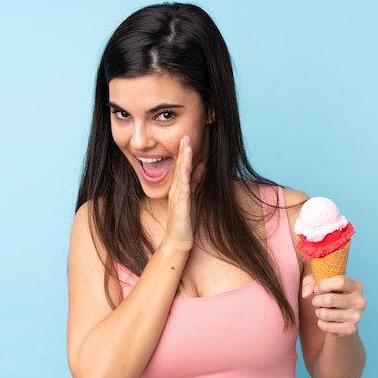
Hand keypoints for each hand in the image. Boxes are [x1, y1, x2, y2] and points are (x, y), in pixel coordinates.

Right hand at [163, 135, 204, 251]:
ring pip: (181, 175)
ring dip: (183, 161)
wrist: (177, 241)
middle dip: (183, 151)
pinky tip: (185, 169)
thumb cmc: (184, 220)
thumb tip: (201, 166)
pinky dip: (184, 179)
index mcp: (179, 188)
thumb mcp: (191, 197)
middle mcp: (176, 190)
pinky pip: (183, 191)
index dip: (185, 152)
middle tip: (185, 136)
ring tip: (185, 147)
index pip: (182, 166)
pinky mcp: (181, 207)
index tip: (186, 138)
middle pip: (180, 167)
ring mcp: (178, 198)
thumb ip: (195, 181)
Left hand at [302, 274, 366, 336]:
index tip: (317, 289)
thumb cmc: (330, 294)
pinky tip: (326, 320)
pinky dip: (321, 323)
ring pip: (325, 314)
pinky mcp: (350, 329)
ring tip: (322, 310)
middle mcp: (360, 301)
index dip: (323, 285)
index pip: (340, 282)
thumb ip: (310, 281)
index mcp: (356, 286)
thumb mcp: (321, 282)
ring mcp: (357, 317)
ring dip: (318, 312)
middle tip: (317, 301)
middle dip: (316, 300)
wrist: (342, 317)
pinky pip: (325, 326)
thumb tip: (306, 294)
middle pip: (329, 299)